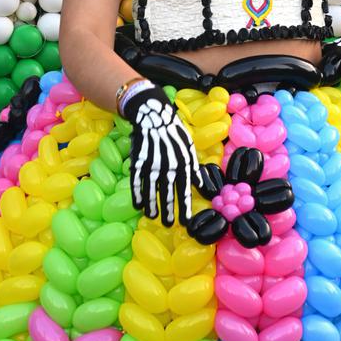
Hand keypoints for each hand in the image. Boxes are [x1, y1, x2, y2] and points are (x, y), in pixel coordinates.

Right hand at [123, 83, 202, 226]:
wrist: (154, 115)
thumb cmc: (175, 133)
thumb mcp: (189, 148)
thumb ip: (195, 169)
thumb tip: (203, 187)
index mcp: (183, 162)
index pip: (185, 189)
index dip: (185, 207)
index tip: (185, 222)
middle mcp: (168, 164)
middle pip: (167, 193)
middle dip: (168, 211)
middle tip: (168, 225)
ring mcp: (152, 163)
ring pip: (151, 190)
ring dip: (152, 205)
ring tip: (153, 217)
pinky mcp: (138, 160)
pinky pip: (137, 181)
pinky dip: (137, 194)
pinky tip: (139, 205)